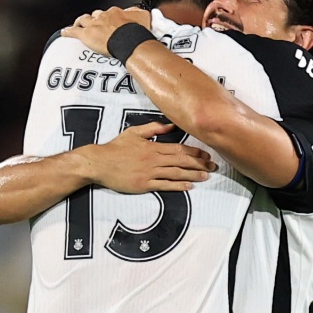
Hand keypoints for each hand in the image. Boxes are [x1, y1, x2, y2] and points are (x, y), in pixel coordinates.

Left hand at [65, 6, 151, 54]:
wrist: (129, 39)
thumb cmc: (137, 31)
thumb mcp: (145, 17)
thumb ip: (141, 14)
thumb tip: (144, 13)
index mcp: (116, 12)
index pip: (110, 12)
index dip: (109, 17)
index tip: (111, 21)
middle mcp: (103, 16)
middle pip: (95, 15)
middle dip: (94, 19)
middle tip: (94, 24)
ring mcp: (93, 24)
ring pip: (83, 20)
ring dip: (80, 22)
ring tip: (78, 24)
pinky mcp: (86, 34)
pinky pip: (73, 31)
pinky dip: (68, 32)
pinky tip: (64, 33)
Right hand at [80, 121, 215, 193]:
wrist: (99, 162)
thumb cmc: (116, 147)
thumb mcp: (134, 132)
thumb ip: (153, 129)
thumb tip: (171, 125)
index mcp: (153, 147)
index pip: (179, 149)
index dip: (195, 152)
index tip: (207, 155)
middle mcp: (154, 160)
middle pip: (181, 162)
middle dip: (199, 164)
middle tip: (213, 167)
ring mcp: (149, 173)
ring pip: (176, 174)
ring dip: (193, 175)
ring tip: (206, 177)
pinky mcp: (144, 185)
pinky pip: (164, 185)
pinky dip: (177, 186)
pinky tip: (189, 187)